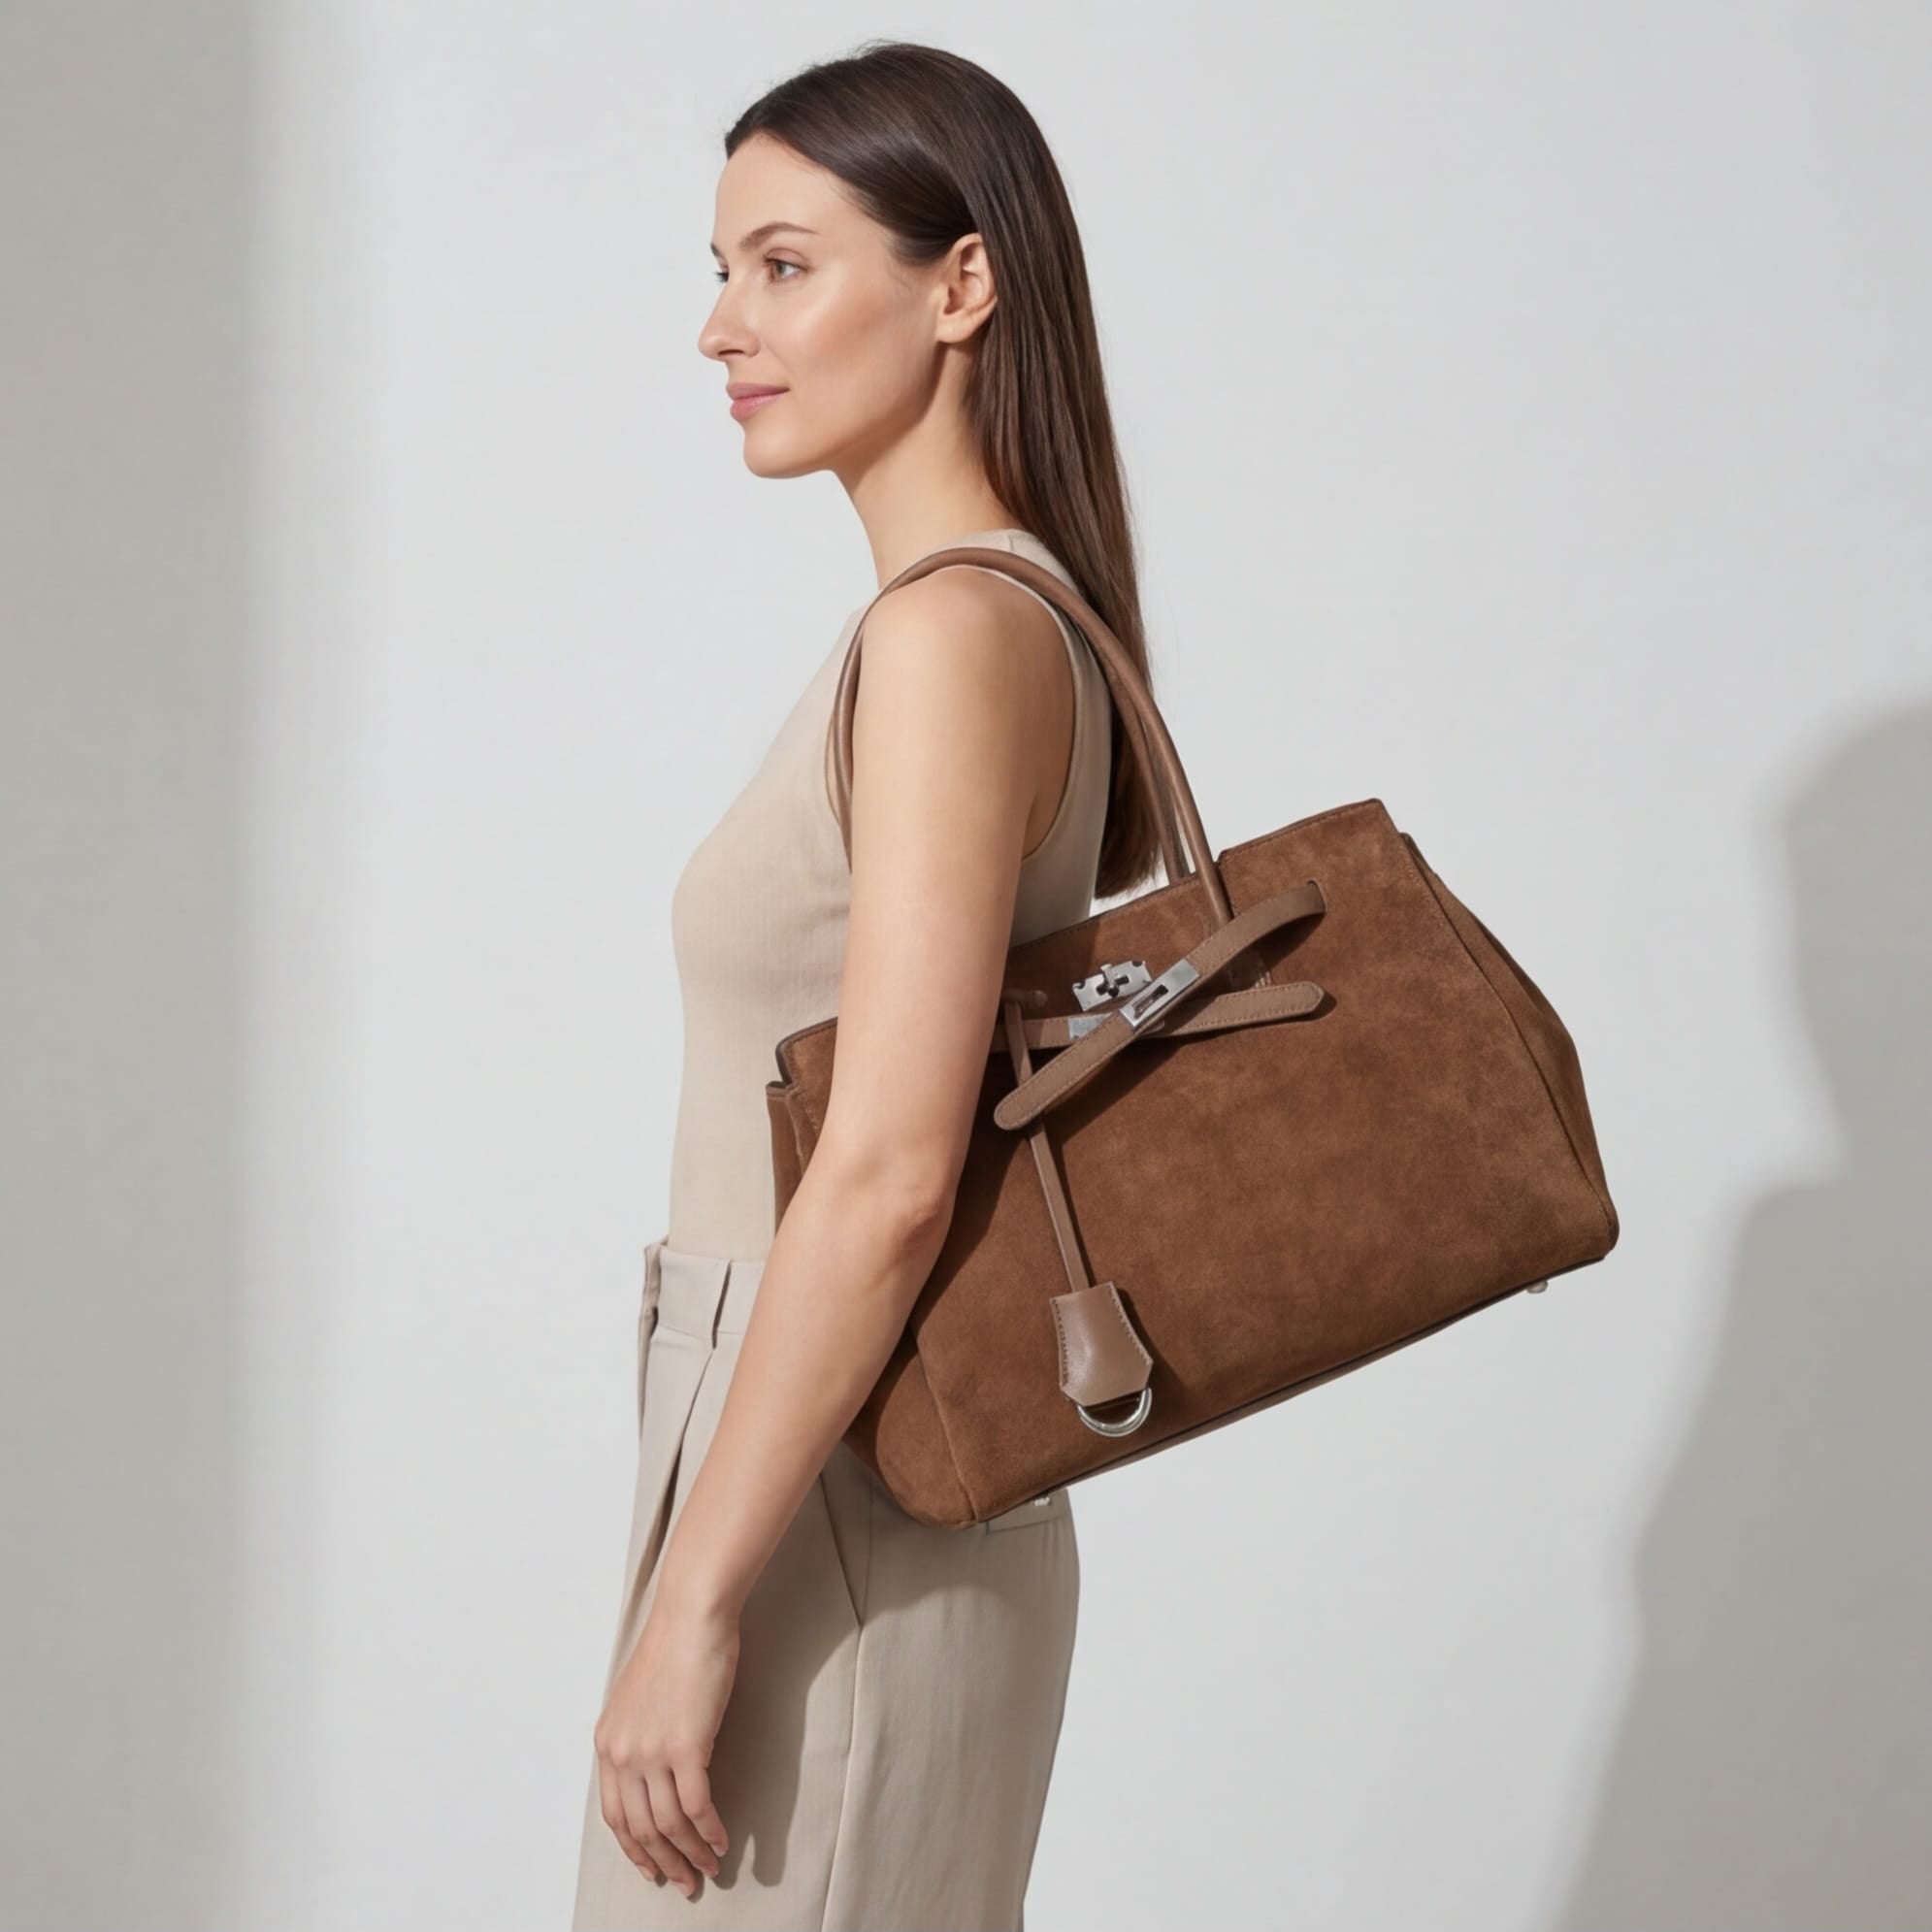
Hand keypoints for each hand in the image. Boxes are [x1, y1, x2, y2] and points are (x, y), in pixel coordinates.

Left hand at [592, 1594, 737, 1896]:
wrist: (691, 1616)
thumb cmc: (673, 1647)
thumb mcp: (637, 1698)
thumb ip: (638, 1737)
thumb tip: (656, 1772)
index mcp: (608, 1743)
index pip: (614, 1815)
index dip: (635, 1849)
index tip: (652, 1868)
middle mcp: (623, 1753)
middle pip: (641, 1828)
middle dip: (664, 1862)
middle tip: (684, 1883)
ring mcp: (652, 1752)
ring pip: (669, 1824)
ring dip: (690, 1853)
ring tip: (709, 1867)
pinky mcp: (686, 1746)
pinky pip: (697, 1806)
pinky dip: (709, 1831)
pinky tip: (721, 1841)